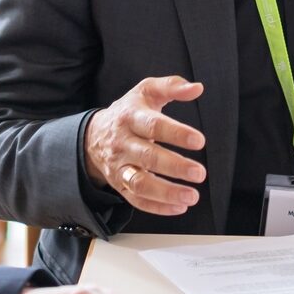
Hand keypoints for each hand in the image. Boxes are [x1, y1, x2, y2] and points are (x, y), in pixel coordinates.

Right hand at [83, 76, 206, 215]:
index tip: (199, 141)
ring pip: (139, 183)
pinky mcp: (119, 185)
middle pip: (147, 157)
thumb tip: (197, 88)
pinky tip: (179, 207)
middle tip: (199, 173)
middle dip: (175, 166)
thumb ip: (172, 86)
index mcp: (130, 118)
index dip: (176, 134)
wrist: (94, 135)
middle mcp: (123, 144)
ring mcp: (119, 167)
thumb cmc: (129, 111)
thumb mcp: (146, 91)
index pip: (153, 126)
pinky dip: (157, 207)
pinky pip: (136, 200)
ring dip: (166, 193)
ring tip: (192, 196)